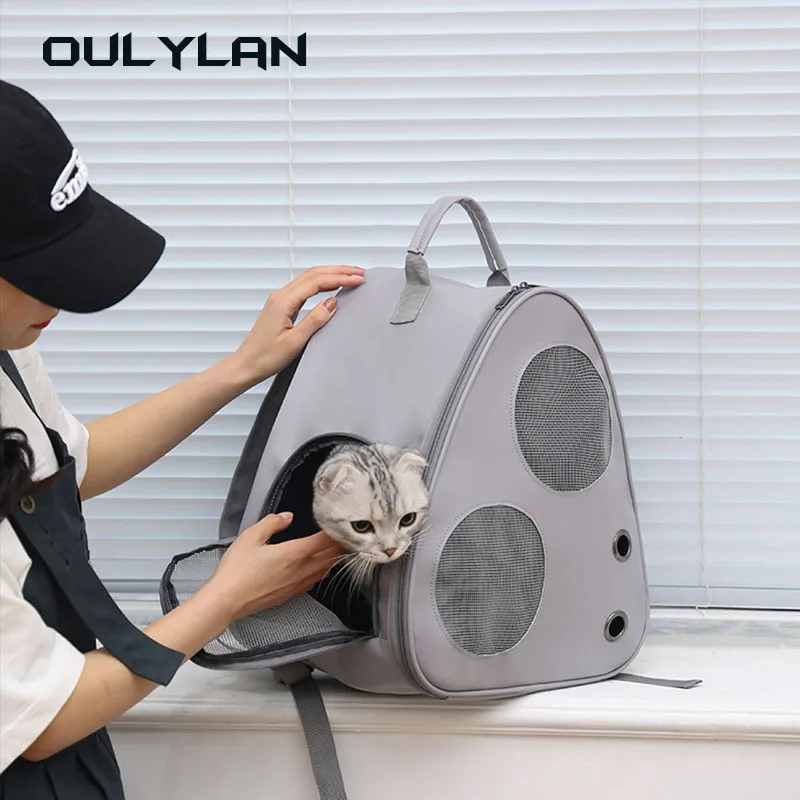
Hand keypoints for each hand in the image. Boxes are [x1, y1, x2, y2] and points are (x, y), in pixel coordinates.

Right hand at [206, 512, 343, 622]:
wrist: (227, 601)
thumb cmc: (236, 572)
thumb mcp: (251, 536)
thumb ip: (272, 523)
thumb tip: (286, 517)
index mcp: (293, 554)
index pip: (324, 541)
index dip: (334, 532)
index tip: (338, 525)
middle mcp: (300, 570)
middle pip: (330, 557)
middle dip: (339, 546)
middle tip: (343, 536)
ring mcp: (296, 585)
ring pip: (324, 571)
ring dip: (332, 559)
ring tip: (335, 550)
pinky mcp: (290, 595)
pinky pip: (313, 582)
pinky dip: (320, 573)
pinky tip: (317, 570)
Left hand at [232, 265, 364, 385]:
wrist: (246, 365)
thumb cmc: (265, 357)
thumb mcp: (294, 342)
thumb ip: (314, 320)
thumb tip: (332, 302)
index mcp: (283, 301)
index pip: (317, 281)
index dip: (340, 278)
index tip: (357, 279)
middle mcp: (281, 296)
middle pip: (313, 274)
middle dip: (338, 270)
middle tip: (359, 272)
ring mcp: (281, 300)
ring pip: (309, 278)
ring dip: (330, 274)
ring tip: (349, 275)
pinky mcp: (282, 307)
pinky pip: (305, 288)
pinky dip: (321, 283)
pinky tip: (330, 287)